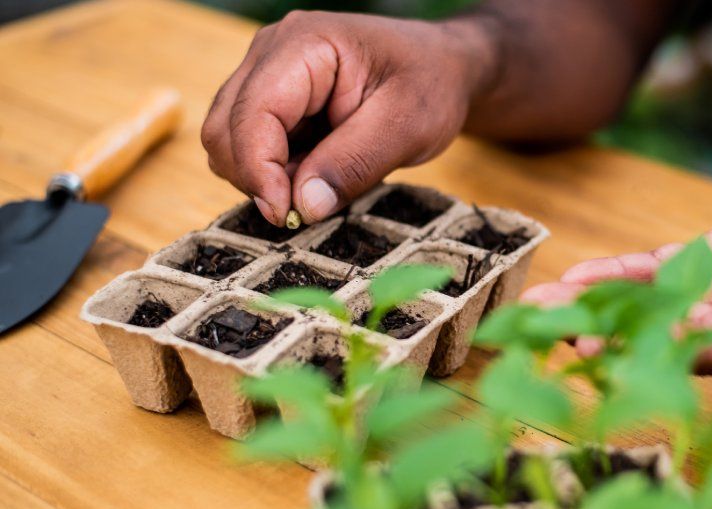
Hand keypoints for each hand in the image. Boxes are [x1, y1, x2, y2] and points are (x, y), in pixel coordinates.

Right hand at [201, 11, 494, 224]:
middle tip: (309, 205)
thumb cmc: (429, 85)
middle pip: (225, 130)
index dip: (259, 172)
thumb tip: (303, 207)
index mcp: (304, 45)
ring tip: (323, 181)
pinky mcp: (271, 99)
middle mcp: (271, 53)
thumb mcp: (407, 127)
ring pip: (229, 141)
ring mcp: (265, 74)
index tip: (287, 215)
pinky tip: (317, 172)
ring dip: (266, 177)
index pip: (252, 114)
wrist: (441, 67)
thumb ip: (354, 164)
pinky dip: (275, 172)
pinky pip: (249, 146)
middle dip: (258, 178)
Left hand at [522, 142, 711, 373]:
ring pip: (663, 300)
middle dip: (615, 331)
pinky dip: (630, 272)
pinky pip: (672, 268)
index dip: (670, 347)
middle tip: (550, 334)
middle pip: (678, 330)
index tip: (616, 351)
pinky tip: (583, 275)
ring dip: (605, 303)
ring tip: (544, 305)